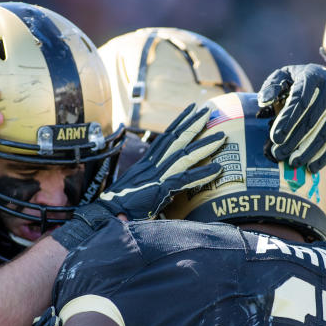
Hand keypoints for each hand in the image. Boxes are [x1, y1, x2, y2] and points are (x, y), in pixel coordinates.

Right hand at [51, 104, 224, 249]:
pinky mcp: (159, 190)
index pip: (165, 138)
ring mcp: (155, 176)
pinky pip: (185, 179)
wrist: (104, 216)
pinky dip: (202, 174)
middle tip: (209, 110)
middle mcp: (151, 165)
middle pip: (176, 139)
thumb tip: (164, 186)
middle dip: (193, 124)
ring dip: (204, 145)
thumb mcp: (137, 191)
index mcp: (146, 164)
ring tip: (222, 136)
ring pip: (184, 155)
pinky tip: (218, 169)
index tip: (191, 110)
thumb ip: (150, 185)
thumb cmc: (118, 208)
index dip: (180, 123)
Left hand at [258, 63, 325, 171]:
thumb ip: (272, 86)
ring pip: (325, 133)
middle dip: (294, 140)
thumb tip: (264, 101)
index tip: (275, 138)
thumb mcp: (284, 76)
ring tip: (293, 163)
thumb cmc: (300, 81)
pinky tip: (312, 167)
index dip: (288, 121)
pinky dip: (324, 156)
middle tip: (278, 155)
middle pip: (312, 120)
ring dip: (308, 151)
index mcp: (313, 78)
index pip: (300, 102)